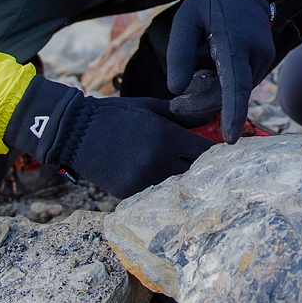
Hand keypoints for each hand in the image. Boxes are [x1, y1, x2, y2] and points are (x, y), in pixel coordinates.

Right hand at [5, 76, 214, 197]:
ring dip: (184, 184)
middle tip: (216, 174)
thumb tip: (212, 116)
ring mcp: (142, 180)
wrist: (75, 132)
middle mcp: (157, 160)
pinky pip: (155, 195)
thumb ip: (183, 115)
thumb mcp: (151, 107)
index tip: (227, 157)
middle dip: (205, 173)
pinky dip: (162, 191)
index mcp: (166, 136)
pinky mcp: (127, 193)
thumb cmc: (116, 114)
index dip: (218, 156)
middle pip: (195, 175)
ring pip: (176, 188)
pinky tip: (167, 186)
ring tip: (194, 182)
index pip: (206, 153)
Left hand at [167, 0, 277, 143]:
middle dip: (202, 104)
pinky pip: (241, 81)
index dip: (232, 113)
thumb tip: (177, 89)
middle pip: (230, 94)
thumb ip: (180, 54)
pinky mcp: (263, 57)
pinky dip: (223, 84)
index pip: (236, 85)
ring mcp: (263, 56)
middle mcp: (256, 53)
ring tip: (191, 77)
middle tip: (175, 104)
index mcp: (236, 42)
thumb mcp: (185, 19)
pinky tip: (207, 70)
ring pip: (236, 90)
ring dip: (212, 93)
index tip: (230, 138)